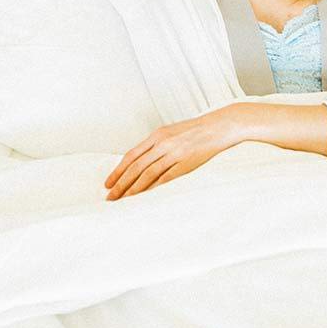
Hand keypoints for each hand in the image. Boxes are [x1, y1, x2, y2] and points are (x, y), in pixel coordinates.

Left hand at [104, 106, 244, 198]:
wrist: (218, 126)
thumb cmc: (194, 130)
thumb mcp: (171, 132)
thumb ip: (155, 145)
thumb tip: (138, 162)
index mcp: (157, 135)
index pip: (131, 156)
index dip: (118, 171)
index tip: (108, 184)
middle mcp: (163, 143)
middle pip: (136, 167)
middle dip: (121, 184)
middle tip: (111, 197)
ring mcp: (175, 153)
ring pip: (148, 174)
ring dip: (134, 189)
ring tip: (124, 201)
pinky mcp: (186, 163)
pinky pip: (166, 178)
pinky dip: (154, 188)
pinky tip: (145, 198)